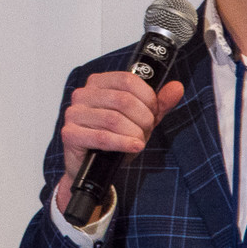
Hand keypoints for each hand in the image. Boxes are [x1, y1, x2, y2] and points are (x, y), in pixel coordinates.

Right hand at [54, 73, 183, 213]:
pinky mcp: (70, 133)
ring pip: (114, 119)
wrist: (94, 167)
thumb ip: (159, 104)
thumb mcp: (141, 119)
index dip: (147, 97)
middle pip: (123, 100)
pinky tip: (133, 147)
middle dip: (142, 118)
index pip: (127, 80)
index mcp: (98, 83)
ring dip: (134, 133)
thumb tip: (177, 88)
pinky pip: (102, 137)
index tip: (153, 112)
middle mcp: (83, 94)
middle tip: (146, 131)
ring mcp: (74, 113)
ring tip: (138, 141)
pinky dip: (122, 143)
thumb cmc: (114, 139)